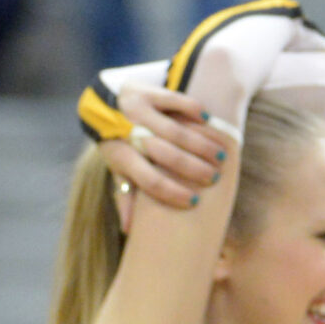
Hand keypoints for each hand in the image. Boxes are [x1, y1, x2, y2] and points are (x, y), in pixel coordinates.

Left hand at [97, 85, 229, 210]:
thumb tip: (130, 231)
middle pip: (166, 155)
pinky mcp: (148, 92)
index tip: (194, 202)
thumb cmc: (118, 143)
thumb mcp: (118, 168)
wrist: (103, 102)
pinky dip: (195, 112)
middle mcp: (127, 133)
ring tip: (221, 156)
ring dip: (202, 144)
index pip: (149, 180)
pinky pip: (176, 101)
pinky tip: (211, 123)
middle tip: (215, 177)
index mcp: (120, 156)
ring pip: (175, 130)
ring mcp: (137, 111)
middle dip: (194, 169)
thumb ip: (125, 195)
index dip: (173, 193)